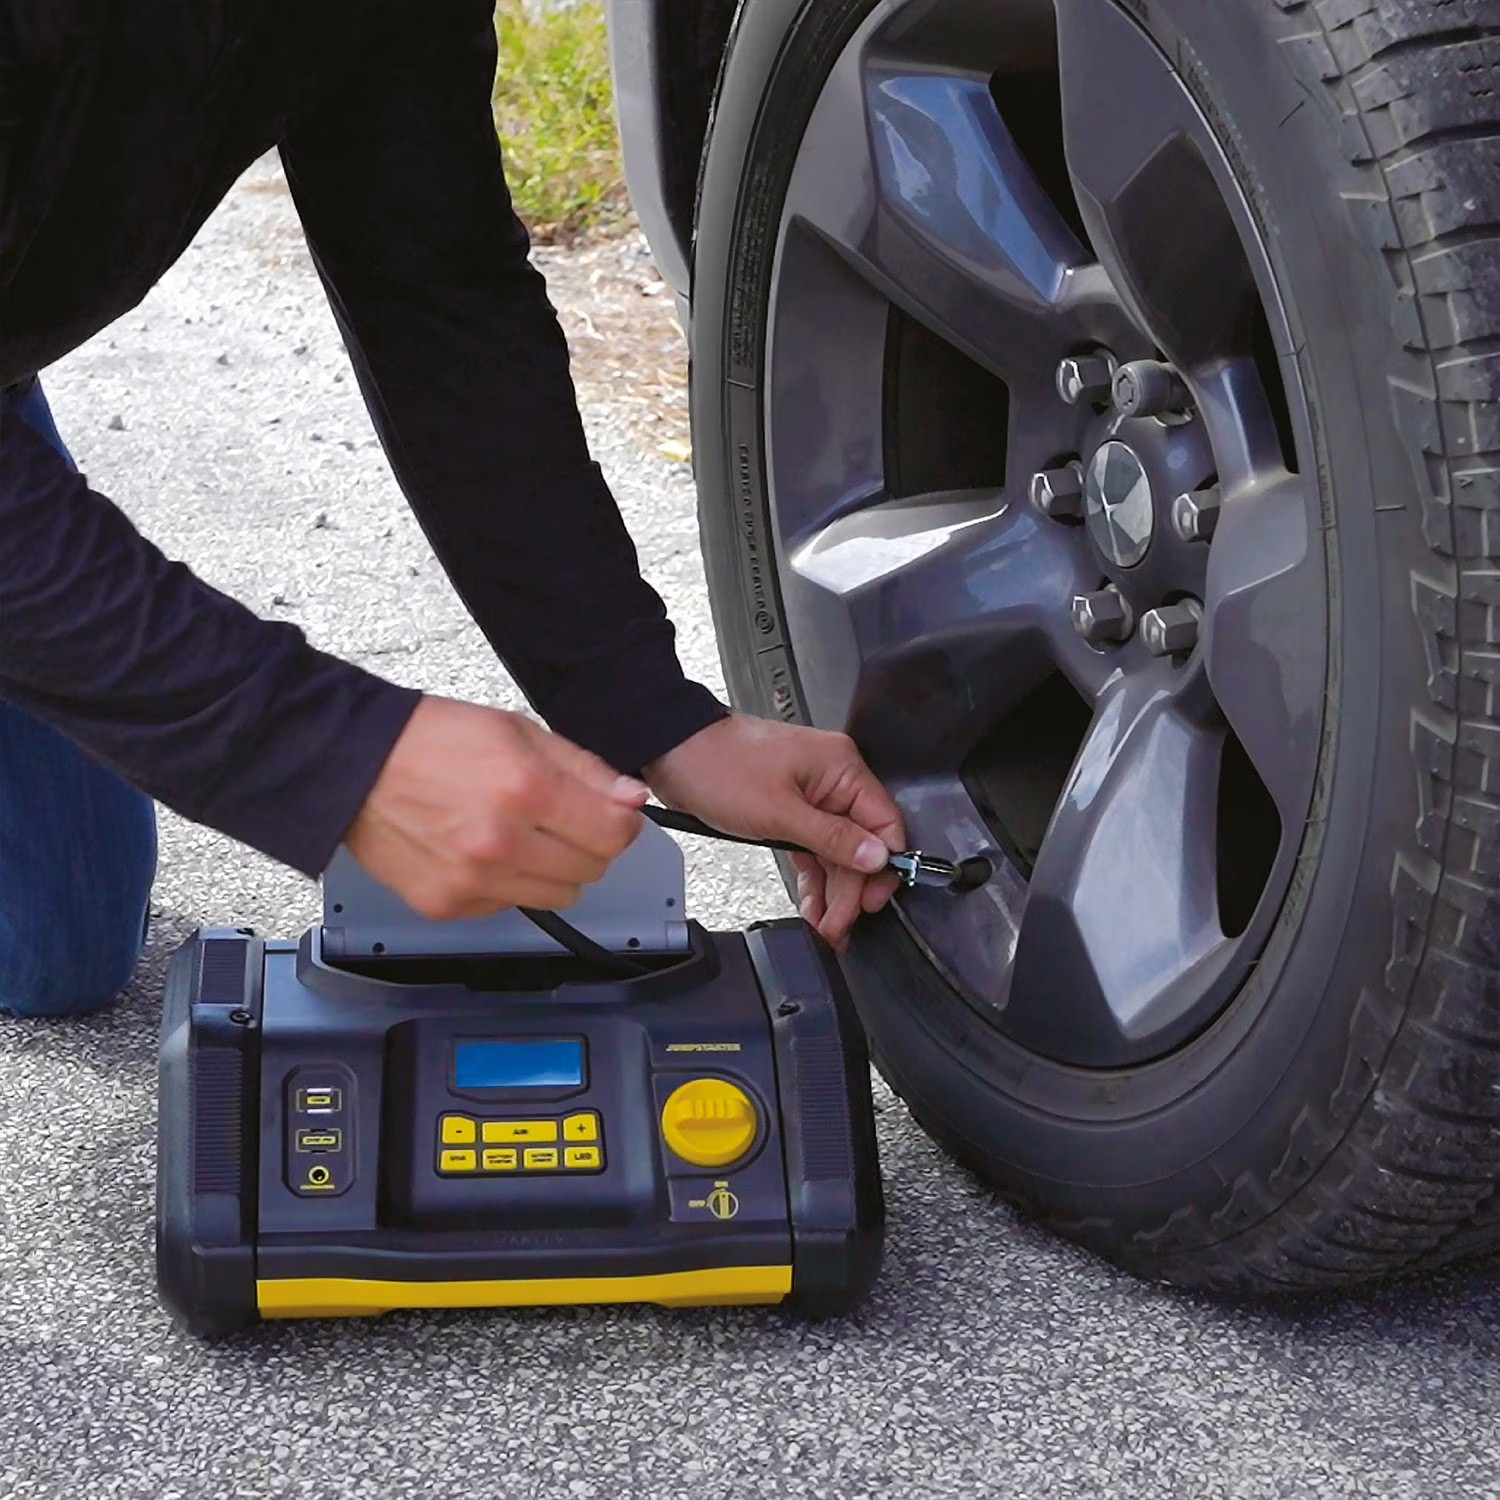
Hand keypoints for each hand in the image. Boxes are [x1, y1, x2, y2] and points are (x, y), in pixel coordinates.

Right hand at [347, 697, 646, 919]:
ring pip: (558, 897)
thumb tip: (631, 799)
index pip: (615, 833)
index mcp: (526, 789)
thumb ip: (585, 769)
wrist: (352, 764)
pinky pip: (509, 908)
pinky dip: (508, 886)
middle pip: (592, 869)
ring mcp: (473, 881)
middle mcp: (501, 842)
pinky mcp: (448, 906)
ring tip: (520, 836)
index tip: (612, 814)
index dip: (622, 822)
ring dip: (552, 870)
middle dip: (587, 844)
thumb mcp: (518, 731)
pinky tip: (483, 852)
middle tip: (558, 820)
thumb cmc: (429, 740)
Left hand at [644, 714, 905, 951]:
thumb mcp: (778, 810)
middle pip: (860, 844)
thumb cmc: (718, 765)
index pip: (883, 822)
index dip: (882, 866)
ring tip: (828, 927)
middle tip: (842, 924)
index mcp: (841, 768)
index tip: (871, 901)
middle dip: (851, 889)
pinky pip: (813, 849)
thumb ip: (831, 837)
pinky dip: (813, 878)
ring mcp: (811, 796)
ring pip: (836, 852)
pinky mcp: (790, 810)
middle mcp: (832, 780)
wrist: (673, 752)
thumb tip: (876, 856)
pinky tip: (814, 906)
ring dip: (833, 890)